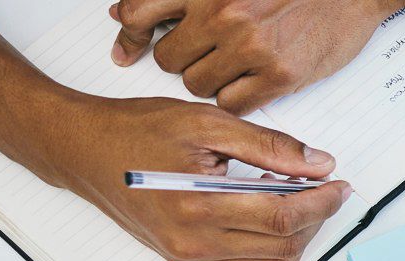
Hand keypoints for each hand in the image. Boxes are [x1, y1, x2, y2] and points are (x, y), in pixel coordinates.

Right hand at [43, 95, 347, 260]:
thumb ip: (268, 145)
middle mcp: (194, 244)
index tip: (338, 184)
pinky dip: (274, 246)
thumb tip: (319, 163)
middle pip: (283, 244)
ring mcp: (191, 260)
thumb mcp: (204, 122)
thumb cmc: (135, 131)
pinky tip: (274, 213)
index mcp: (196, 207)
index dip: (320, 202)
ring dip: (299, 236)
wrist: (83, 152)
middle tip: (326, 188)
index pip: (282, 217)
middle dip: (316, 217)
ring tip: (303, 200)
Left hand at [110, 0, 396, 114]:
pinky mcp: (279, 75)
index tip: (126, 50)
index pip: (141, 12)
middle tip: (206, 58)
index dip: (130, 36)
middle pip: (170, 59)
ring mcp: (250, 46)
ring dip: (212, 83)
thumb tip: (125, 13)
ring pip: (199, 85)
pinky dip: (238, 100)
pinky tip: (253, 84)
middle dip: (183, 62)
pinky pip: (234, 104)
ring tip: (236, 68)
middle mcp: (222, 12)